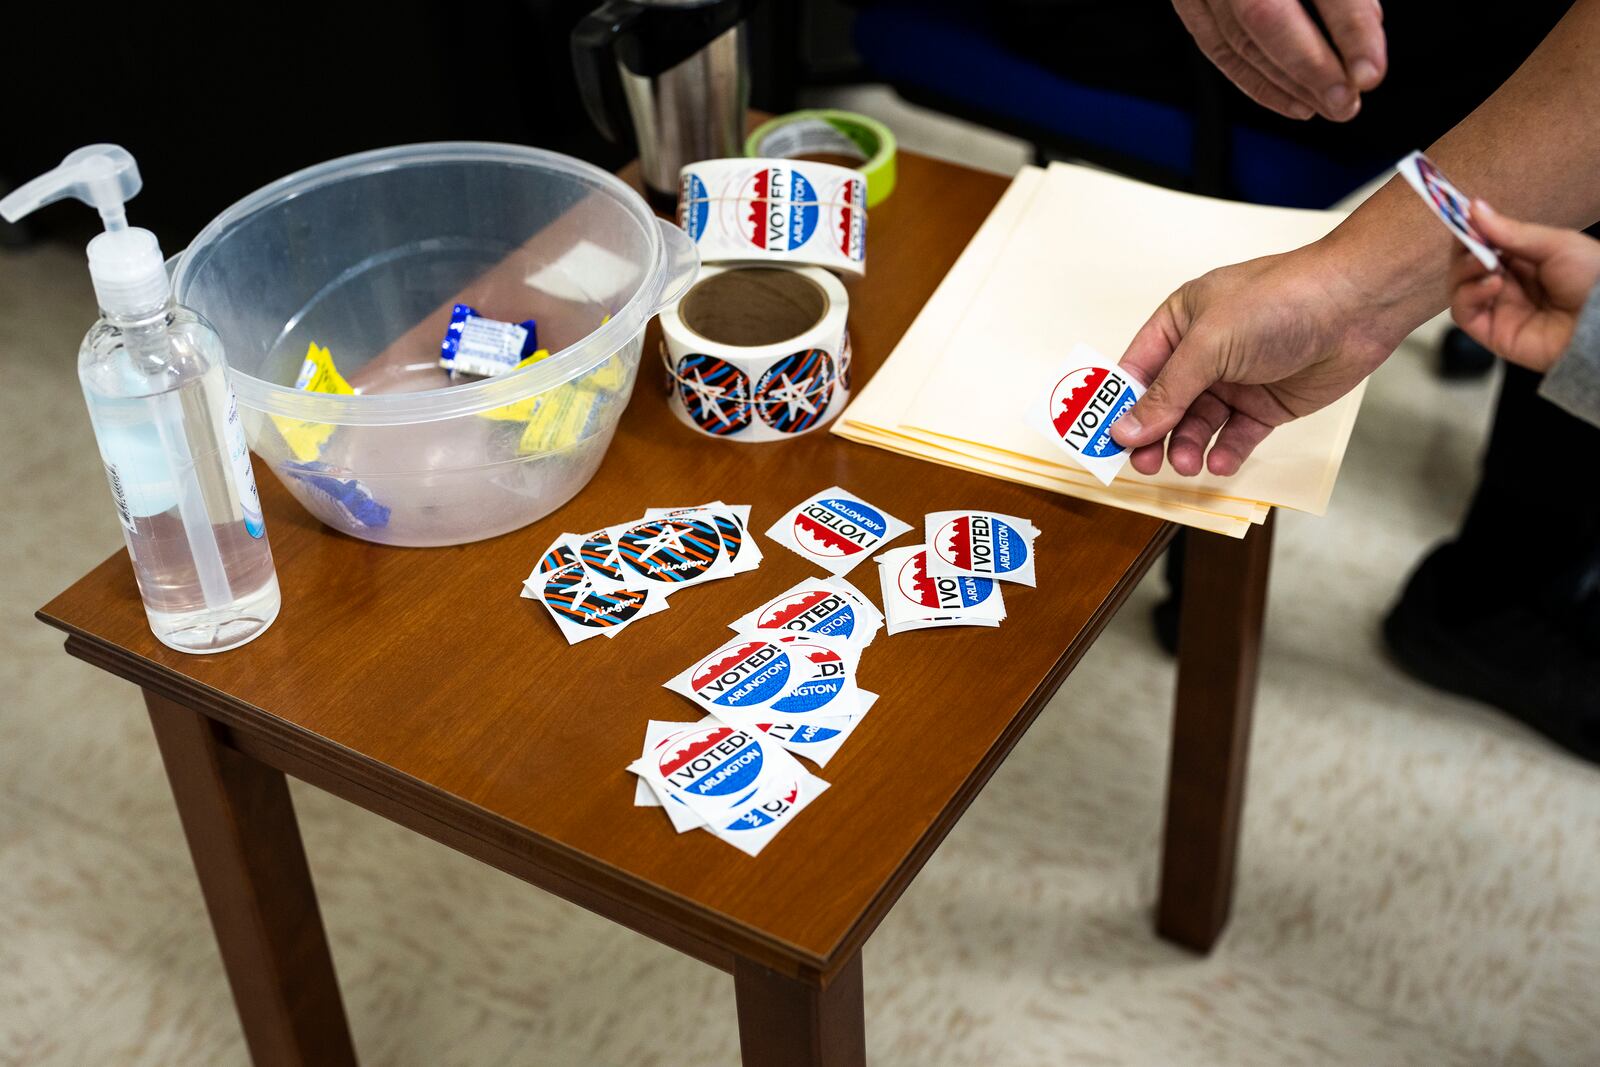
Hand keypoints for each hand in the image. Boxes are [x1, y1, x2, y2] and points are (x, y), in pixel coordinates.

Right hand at [1108, 241, 1405, 475]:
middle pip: (1164, 404)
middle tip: (1143, 464)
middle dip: (1153, 435)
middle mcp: (1204, 353)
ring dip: (1187, 446)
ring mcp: (1235, 380)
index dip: (1120, 405)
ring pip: (1197, 424)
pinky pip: (1235, 435)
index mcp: (1180, 322)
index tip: (1106, 440)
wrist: (1355, 306)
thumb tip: (1126, 429)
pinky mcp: (1265, 404)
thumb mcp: (1209, 344)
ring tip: (1187, 463)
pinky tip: (1219, 462)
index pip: (1136, 369)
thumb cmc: (1279, 302)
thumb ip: (1167, 392)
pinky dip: (1225, 452)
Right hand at [1172, 0, 1386, 121]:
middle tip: (1346, 103)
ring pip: (1240, 40)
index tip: (1371, 71)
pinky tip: (1290, 100)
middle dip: (1311, 68)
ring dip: (1287, 83)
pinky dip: (1254, 81)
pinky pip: (1217, 49)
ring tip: (1329, 106)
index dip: (1351, 28)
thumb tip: (1364, 28)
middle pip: (1267, 17)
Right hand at [1449, 200, 1599, 372]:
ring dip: (1464, 270)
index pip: (1484, 243)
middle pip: (1465, 264)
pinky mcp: (1492, 333)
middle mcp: (1508, 283)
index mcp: (1525, 260)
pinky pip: (1463, 313)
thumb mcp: (1555, 245)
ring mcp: (1499, 308)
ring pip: (1458, 287)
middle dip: (1465, 249)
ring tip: (1486, 264)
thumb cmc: (1591, 278)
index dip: (1471, 230)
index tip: (1461, 214)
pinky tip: (1492, 285)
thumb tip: (1474, 208)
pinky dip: (1469, 295)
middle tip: (1472, 240)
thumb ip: (1510, 231)